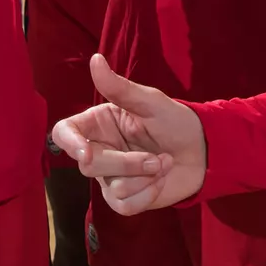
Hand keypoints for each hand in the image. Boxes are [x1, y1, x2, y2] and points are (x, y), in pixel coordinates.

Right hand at [51, 54, 204, 214]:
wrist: (202, 151)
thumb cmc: (174, 121)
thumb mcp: (150, 101)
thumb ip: (119, 87)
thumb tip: (95, 60)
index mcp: (98, 124)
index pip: (63, 134)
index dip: (69, 144)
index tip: (87, 153)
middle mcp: (98, 151)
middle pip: (89, 165)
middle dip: (128, 163)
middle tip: (157, 157)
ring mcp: (109, 178)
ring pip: (111, 188)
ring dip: (145, 178)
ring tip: (164, 163)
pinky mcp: (124, 199)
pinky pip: (124, 206)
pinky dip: (148, 194)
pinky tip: (161, 181)